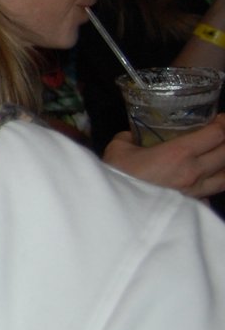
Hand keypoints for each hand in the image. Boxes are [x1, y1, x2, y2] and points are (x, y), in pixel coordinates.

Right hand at [104, 116, 224, 196]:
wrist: (115, 211)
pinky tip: (204, 181)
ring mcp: (196, 192)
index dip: (223, 123)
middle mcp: (194, 172)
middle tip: (221, 134)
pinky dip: (212, 184)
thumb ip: (130, 137)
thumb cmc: (118, 177)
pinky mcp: (192, 206)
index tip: (220, 118)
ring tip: (218, 157)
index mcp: (179, 153)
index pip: (216, 135)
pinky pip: (211, 193)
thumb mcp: (118, 148)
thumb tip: (133, 135)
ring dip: (224, 164)